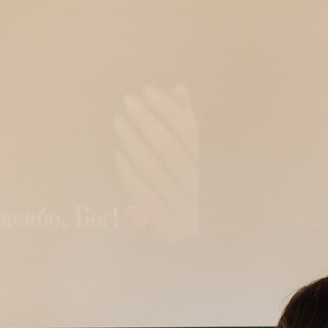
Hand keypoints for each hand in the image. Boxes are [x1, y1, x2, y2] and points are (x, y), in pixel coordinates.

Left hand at [114, 84, 199, 241]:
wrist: (193, 239)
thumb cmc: (188, 187)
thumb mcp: (193, 156)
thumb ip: (188, 123)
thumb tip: (180, 88)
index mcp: (210, 167)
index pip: (190, 131)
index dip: (168, 109)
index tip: (147, 91)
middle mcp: (200, 186)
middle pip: (171, 149)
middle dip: (147, 121)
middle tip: (127, 101)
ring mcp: (186, 208)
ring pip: (155, 170)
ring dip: (134, 143)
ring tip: (118, 122)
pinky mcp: (169, 227)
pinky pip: (144, 196)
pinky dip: (129, 174)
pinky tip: (117, 154)